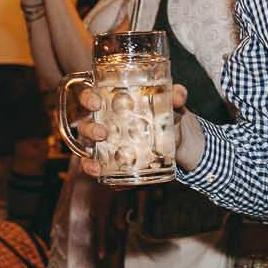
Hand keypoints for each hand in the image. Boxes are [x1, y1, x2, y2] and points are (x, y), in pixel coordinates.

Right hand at [73, 82, 191, 181]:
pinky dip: (94, 169)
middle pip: (85, 124)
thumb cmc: (169, 117)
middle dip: (89, 128)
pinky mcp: (113, 163)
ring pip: (88, 146)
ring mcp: (107, 144)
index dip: (87, 98)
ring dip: (89, 154)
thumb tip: (178, 95)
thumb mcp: (173, 106)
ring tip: (99, 159)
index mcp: (114, 105)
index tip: (95, 102)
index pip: (92, 97)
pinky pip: (97, 166)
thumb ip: (176, 97)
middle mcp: (106, 123)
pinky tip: (98, 171)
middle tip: (102, 132)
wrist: (182, 143)